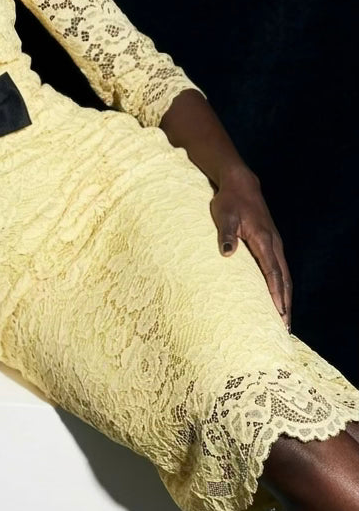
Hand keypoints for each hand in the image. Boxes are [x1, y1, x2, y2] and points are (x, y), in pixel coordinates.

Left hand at [210, 166, 291, 330]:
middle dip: (285, 303)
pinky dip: (282, 285)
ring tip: (284, 318)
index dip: (276, 293)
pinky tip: (278, 296)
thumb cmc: (230, 201)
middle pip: (284, 279)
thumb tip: (227, 253)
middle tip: (284, 326)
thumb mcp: (224, 215)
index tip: (279, 312)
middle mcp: (274, 244)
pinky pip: (280, 269)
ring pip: (285, 275)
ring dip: (285, 296)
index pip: (273, 272)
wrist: (240, 184)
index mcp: (264, 240)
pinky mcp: (271, 243)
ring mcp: (275, 244)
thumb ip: (226, 234)